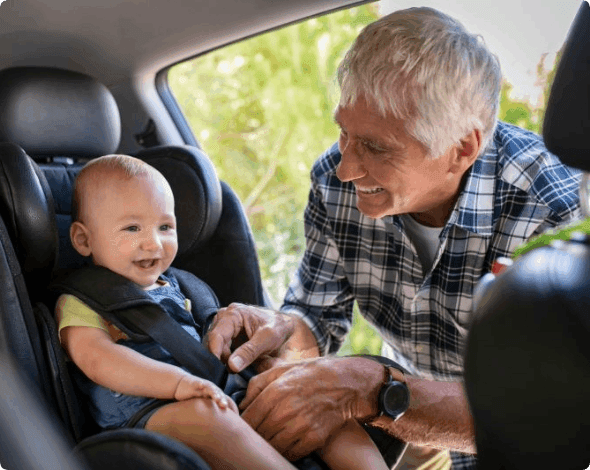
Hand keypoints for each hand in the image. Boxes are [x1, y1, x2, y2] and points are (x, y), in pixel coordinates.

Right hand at [174, 375, 238, 413]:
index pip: (227, 401)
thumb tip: (219, 431)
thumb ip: (211, 415)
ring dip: (214, 393)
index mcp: (217, 396)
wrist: (183, 385)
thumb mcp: (204, 406)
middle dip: (222, 401)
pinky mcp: (196, 384)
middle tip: (225, 407)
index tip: (235, 417)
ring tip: (217, 398)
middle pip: (220, 395)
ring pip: (211, 389)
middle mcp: (213, 391)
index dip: (231, 408)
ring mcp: (205, 387)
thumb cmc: (195, 397)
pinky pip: (198, 383)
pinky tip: (201, 385)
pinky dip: (200, 384)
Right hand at [205, 303, 295, 372]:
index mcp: (234, 313)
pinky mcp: (227, 334)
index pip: (216, 335)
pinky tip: (234, 363)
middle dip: (219, 357)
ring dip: (222, 358)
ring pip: (214, 345)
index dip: (215, 353)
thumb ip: (249, 352)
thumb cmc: (277, 327)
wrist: (284, 324)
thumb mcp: (267, 339)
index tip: (219, 369)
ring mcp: (225, 325)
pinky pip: (219, 347)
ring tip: (234, 367)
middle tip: (230, 370)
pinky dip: (225, 357)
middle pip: (213, 341)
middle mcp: (225, 317)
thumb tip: (232, 365)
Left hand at [239, 356, 382, 460]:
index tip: (244, 425)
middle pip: (259, 435)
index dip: (243, 425)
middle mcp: (285, 410)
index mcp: (275, 391)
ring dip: (270, 445)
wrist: (346, 382)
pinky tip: (287, 443)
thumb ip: (257, 383)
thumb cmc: (310, 374)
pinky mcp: (314, 438)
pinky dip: (286, 451)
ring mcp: (300, 426)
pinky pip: (291, 453)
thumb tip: (242, 403)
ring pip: (273, 446)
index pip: (248, 418)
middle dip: (256, 435)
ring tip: (271, 439)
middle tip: (257, 433)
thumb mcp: (282, 369)